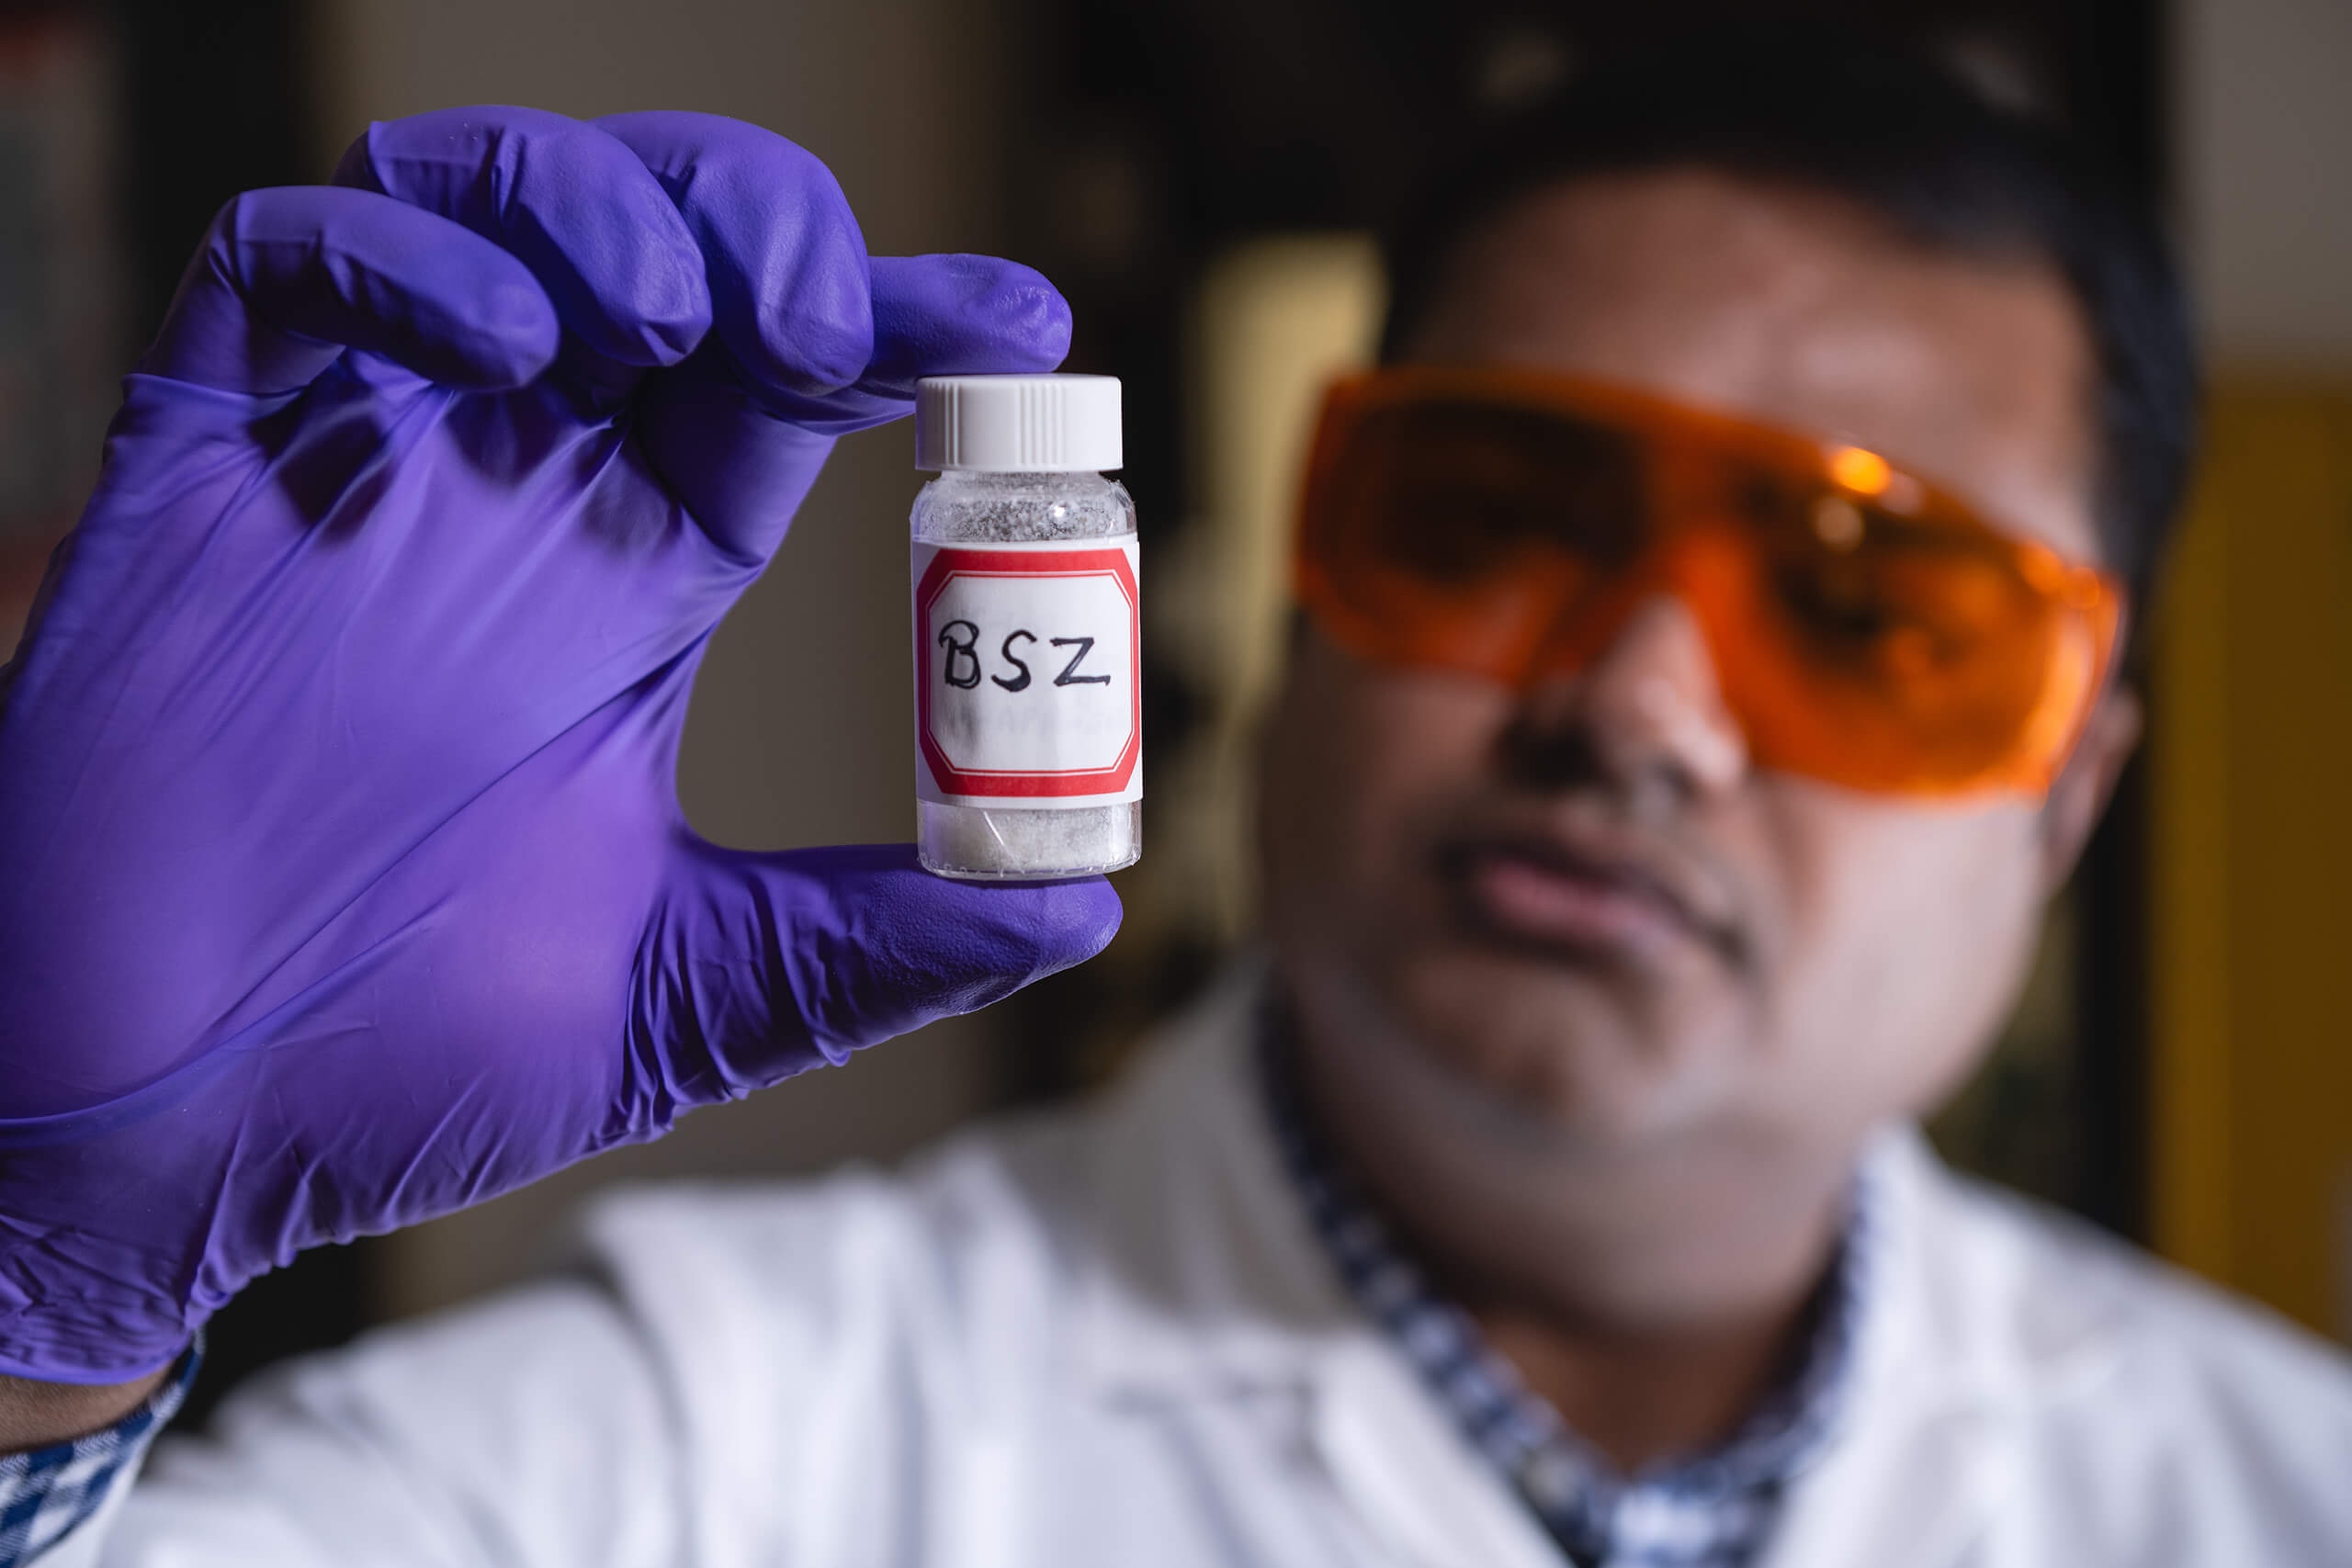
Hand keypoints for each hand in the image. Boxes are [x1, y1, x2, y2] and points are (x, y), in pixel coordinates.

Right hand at [0, 108, 1120, 1383]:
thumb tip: (1079, 908)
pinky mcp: (203, 465)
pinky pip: (283, 269)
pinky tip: (505, 346)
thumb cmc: (397, 1069)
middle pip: (668, 258)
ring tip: (675, 316)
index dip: (906, 329)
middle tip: (825, 321)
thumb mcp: (681, 994)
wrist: (157, 1138)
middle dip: (767, 228)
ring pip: (487, 209)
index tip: (1020, 327)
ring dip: (600, 207)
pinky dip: (402, 259)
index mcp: (635, 586)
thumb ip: (871, 944)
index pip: (793, 394)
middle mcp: (517, 499)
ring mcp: (361, 466)